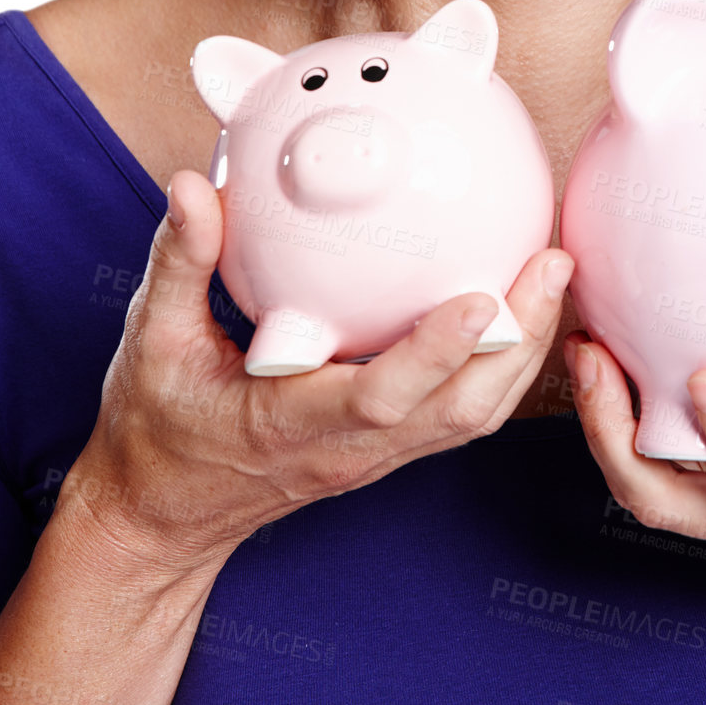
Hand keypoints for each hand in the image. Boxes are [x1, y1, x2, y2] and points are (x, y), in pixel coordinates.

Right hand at [62, 168, 574, 569]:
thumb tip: (193, 188)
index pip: (381, 398)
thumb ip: (180, 264)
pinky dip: (499, 365)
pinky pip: (458, 413)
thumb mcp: (152, 344)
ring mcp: (374, 455)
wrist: (160, 517)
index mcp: (293, 424)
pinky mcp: (385, 448)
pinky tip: (515, 307)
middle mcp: (349, 447)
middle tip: (552, 261)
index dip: (436, 351)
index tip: (479, 295)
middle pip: (459, 410)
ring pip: (472, 417)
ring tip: (553, 274)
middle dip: (516, 341)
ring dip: (522, 353)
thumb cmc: (155, 430)